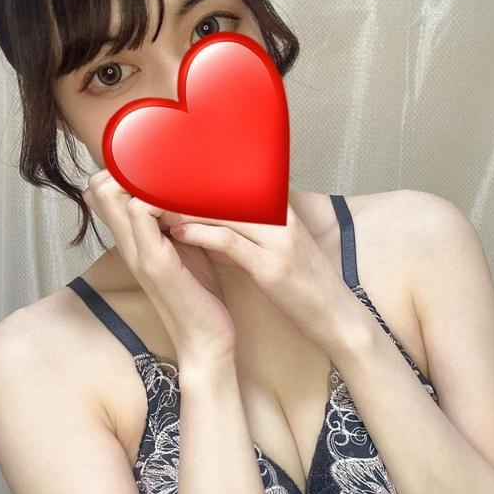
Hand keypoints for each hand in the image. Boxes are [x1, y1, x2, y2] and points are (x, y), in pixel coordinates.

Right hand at [81, 170, 236, 365]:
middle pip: (100, 188)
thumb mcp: (186, 247)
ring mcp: (139, 253)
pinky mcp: (157, 264)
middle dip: (128, 166)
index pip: (103, 191)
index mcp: (134, 239)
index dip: (123, 168)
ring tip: (177, 174)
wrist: (206, 340)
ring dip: (143, 178)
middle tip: (165, 164)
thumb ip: (177, 220)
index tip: (155, 159)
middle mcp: (128, 244)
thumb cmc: (200, 293)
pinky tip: (189, 198)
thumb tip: (186, 187)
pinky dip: (162, 198)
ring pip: (115, 196)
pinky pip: (144, 215)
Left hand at [167, 199, 377, 353]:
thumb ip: (243, 237)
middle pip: (229, 192)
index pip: (240, 184)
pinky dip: (201, 234)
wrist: (336, 316)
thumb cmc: (303, 286)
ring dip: (189, 208)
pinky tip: (179, 232)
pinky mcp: (272, 266)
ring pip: (225, 212)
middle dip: (191, 189)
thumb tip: (207, 227)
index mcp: (283, 212)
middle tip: (157, 186)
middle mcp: (282, 219)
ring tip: (159, 206)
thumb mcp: (273, 252)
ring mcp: (279, 241)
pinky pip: (230, 242)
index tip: (174, 177)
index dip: (205, 179)